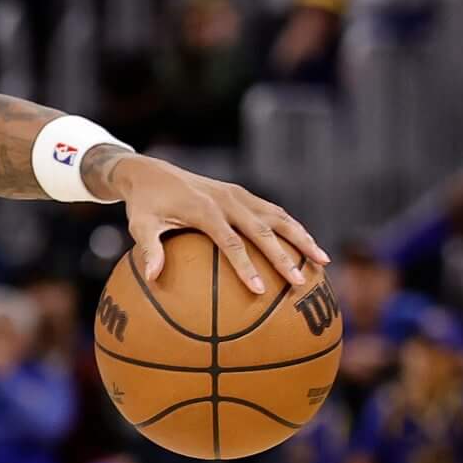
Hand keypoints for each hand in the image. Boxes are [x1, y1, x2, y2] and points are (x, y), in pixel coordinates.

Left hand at [115, 155, 327, 295]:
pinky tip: (308, 245)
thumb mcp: (139, 225)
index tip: (260, 290)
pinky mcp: (244, 194)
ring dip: (302, 238)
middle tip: (300, 283)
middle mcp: (227, 200)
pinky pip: (274, 211)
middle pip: (263, 231)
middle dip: (284, 257)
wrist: (151, 172)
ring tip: (323, 261)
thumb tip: (151, 278)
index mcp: (205, 210)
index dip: (246, 266)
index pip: (231, 243)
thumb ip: (148, 249)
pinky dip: (293, 227)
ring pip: (278, 217)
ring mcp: (239, 195)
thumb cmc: (144, 204)